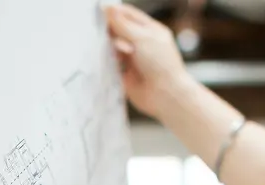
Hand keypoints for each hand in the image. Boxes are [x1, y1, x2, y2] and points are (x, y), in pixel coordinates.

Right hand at [106, 4, 193, 120]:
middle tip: (102, 30)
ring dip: (111, 45)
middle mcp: (142, 43)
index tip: (99, 10)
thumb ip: (122, 24)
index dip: (115, 11)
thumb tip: (107, 8)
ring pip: (114, 46)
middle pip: (120, 29)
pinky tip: (109, 59)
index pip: (129, 14)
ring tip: (117, 50)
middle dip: (111, 29)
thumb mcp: (141, 38)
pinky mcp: (126, 73)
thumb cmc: (160, 65)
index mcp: (151, 30)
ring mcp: (134, 58)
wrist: (165, 95)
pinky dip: (109, 60)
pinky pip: (112, 62)